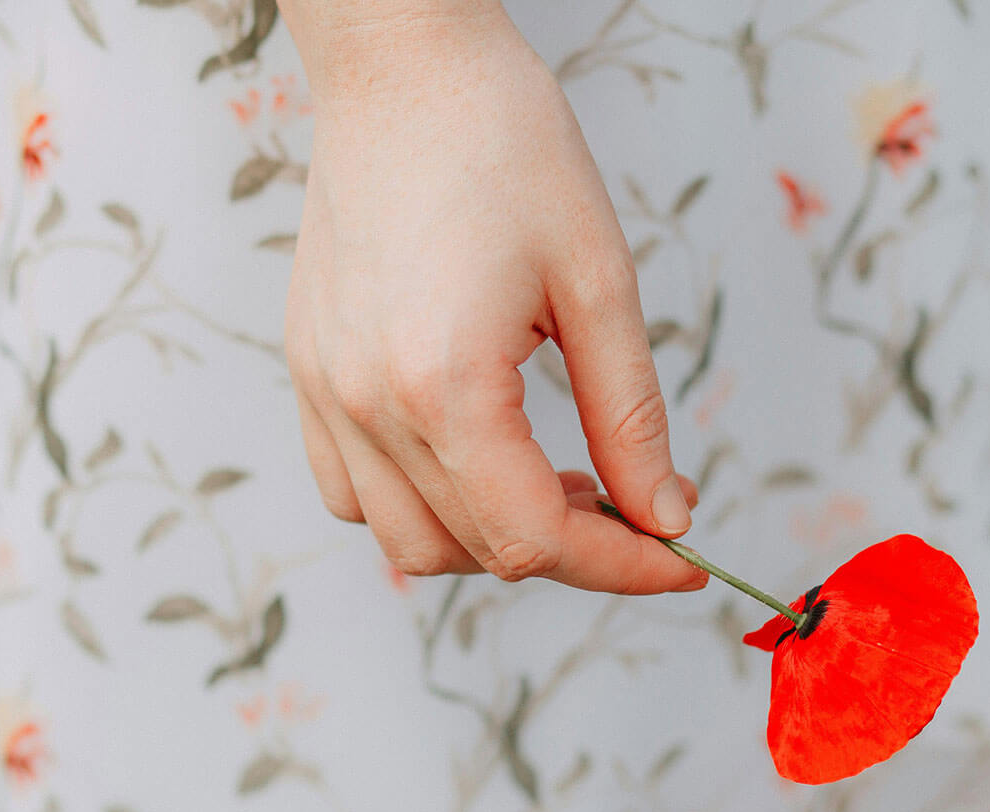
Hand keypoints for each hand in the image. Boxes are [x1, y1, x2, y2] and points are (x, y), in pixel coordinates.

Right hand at [280, 0, 704, 593]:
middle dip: (574, 550)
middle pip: (477, 552)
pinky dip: (419, 506)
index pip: (535, 539)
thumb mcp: (598, 281)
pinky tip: (479, 459)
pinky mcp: (307, 373)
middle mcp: (368, 405)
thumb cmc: (503, 143)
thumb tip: (664, 515)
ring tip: (559, 484)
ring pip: (407, 542)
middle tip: (638, 505)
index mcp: (444, 385)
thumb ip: (631, 417)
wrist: (403, 67)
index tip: (682, 557)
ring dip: (491, 538)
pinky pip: (352, 492)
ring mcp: (324, 393)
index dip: (622, 565)